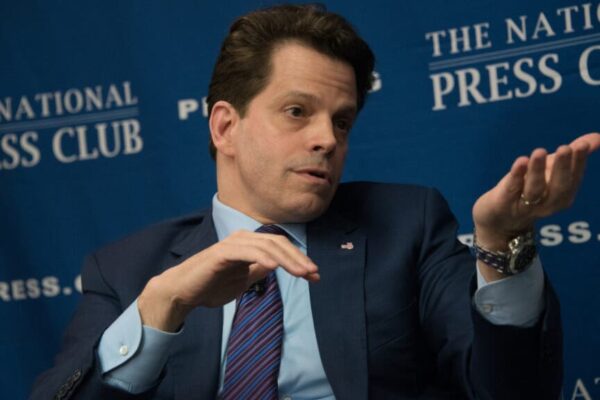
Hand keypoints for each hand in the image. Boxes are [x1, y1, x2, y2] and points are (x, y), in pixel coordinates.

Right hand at [137, 230, 318, 330]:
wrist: (182, 292)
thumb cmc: (211, 286)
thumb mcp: (243, 280)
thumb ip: (259, 270)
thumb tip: (278, 264)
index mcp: (248, 244)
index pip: (280, 247)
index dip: (298, 259)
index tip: (314, 275)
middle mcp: (242, 238)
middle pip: (277, 243)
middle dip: (298, 258)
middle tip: (314, 273)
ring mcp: (232, 243)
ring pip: (266, 246)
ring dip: (287, 259)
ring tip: (302, 273)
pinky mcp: (221, 252)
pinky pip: (247, 252)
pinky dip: (263, 257)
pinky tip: (276, 266)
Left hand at [472, 133, 599, 278]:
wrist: (499, 219)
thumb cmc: (530, 191)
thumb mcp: (551, 173)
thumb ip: (572, 156)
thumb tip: (598, 137)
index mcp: (562, 196)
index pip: (573, 179)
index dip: (578, 163)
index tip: (581, 145)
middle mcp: (546, 204)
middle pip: (557, 187)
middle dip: (562, 167)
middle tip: (565, 148)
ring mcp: (525, 205)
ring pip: (534, 189)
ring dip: (538, 170)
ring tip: (540, 151)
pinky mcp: (504, 203)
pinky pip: (512, 189)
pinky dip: (517, 175)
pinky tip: (520, 161)